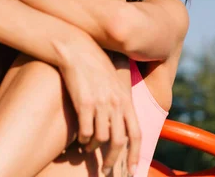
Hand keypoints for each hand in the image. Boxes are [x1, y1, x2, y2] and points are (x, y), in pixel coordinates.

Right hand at [58, 42, 140, 175]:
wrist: (78, 51)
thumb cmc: (95, 66)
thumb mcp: (114, 83)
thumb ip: (120, 102)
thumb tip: (121, 124)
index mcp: (126, 100)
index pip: (136, 133)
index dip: (135, 154)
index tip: (133, 170)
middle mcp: (116, 104)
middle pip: (119, 141)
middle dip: (114, 160)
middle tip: (107, 170)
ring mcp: (100, 104)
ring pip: (101, 138)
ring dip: (94, 148)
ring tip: (88, 148)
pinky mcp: (84, 103)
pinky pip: (85, 131)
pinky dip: (83, 139)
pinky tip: (80, 138)